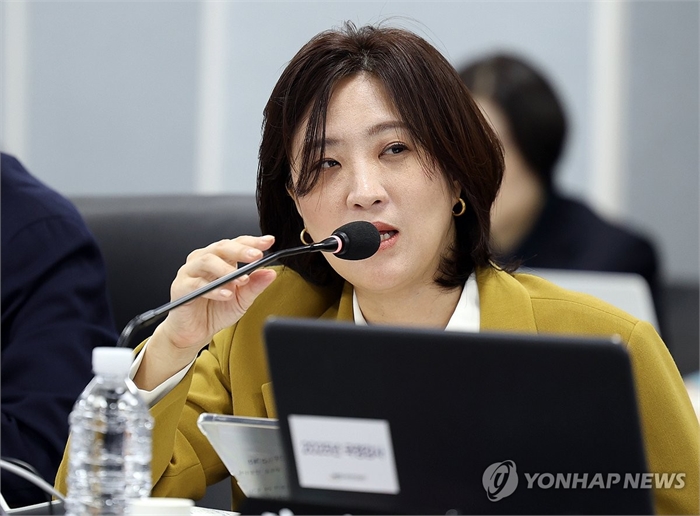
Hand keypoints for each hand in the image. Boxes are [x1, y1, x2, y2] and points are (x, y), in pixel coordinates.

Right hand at [135, 235, 276, 388]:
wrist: (195, 332)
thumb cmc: (216, 311)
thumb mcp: (242, 299)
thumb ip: (255, 285)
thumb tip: (271, 273)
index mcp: (221, 259)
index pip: (237, 244)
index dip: (253, 241)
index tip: (269, 242)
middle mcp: (204, 260)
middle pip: (222, 247)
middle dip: (241, 250)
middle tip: (257, 256)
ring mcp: (190, 271)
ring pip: (207, 261)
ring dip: (227, 269)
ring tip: (242, 280)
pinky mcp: (180, 287)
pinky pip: (197, 284)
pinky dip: (214, 290)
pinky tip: (226, 294)